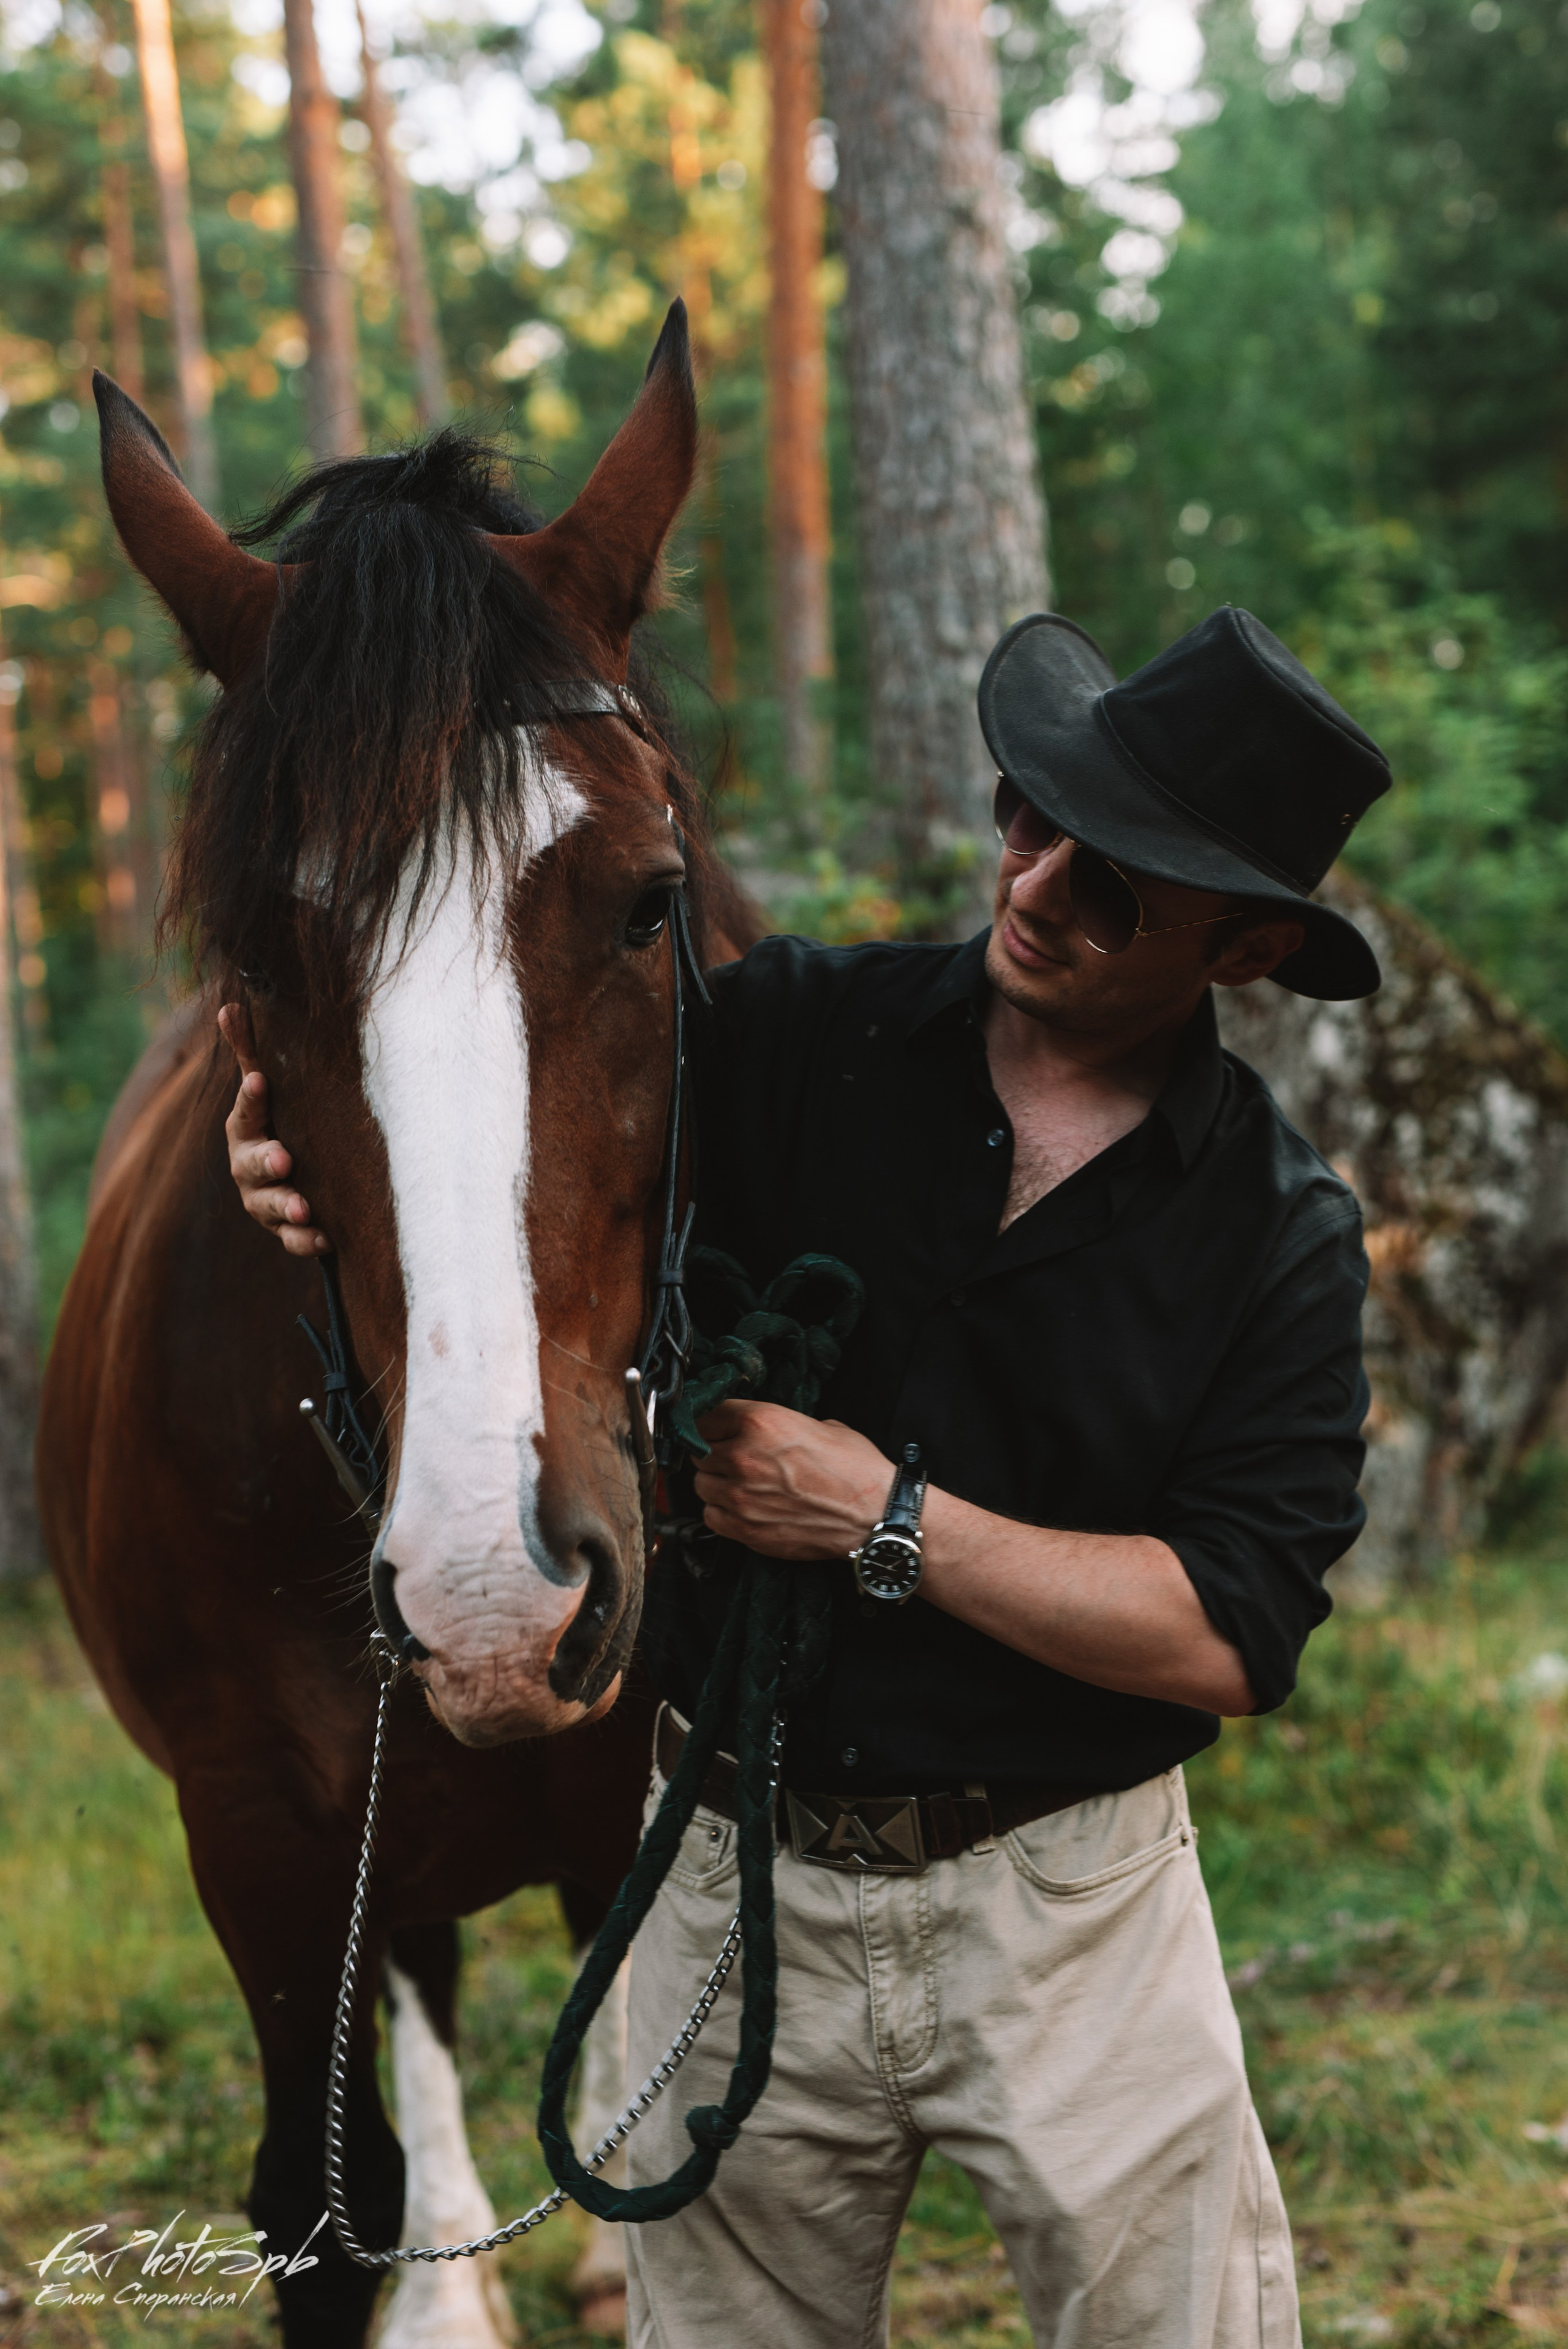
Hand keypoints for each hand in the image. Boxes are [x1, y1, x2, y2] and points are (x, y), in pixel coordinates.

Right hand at [218, 1003, 329, 1256]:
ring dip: (286, 1206)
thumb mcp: (264, 1092)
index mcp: (245, 1128)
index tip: (261, 1080)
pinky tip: (327, 1238)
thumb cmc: (276, 1124)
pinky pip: (292, 1239)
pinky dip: (306, 1241)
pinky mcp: (285, 1228)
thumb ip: (249, 1052)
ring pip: (269, 1205)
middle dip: (266, 1161)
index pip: (246, 1109)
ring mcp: (263, 1199)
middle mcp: (248, 1166)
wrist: (283, 1178)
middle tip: (283, 1157)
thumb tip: (227, 1006)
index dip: (251, 1096)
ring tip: (303, 1207)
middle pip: (252, 1164)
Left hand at [690, 1400, 890, 1559]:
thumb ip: (780, 1426)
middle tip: (736, 1459)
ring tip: (741, 1485)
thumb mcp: (821, 1426)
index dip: (714, 1423)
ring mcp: (740, 1495)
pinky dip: (722, 1512)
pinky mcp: (744, 1528)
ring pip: (701, 1484)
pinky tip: (743, 1508)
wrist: (874, 1516)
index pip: (707, 1415)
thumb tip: (763, 1432)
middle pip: (700, 1450)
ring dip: (716, 1483)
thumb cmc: (855, 1470)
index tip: (719, 1430)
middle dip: (715, 1453)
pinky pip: (711, 1516)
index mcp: (761, 1421)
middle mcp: (743, 1456)